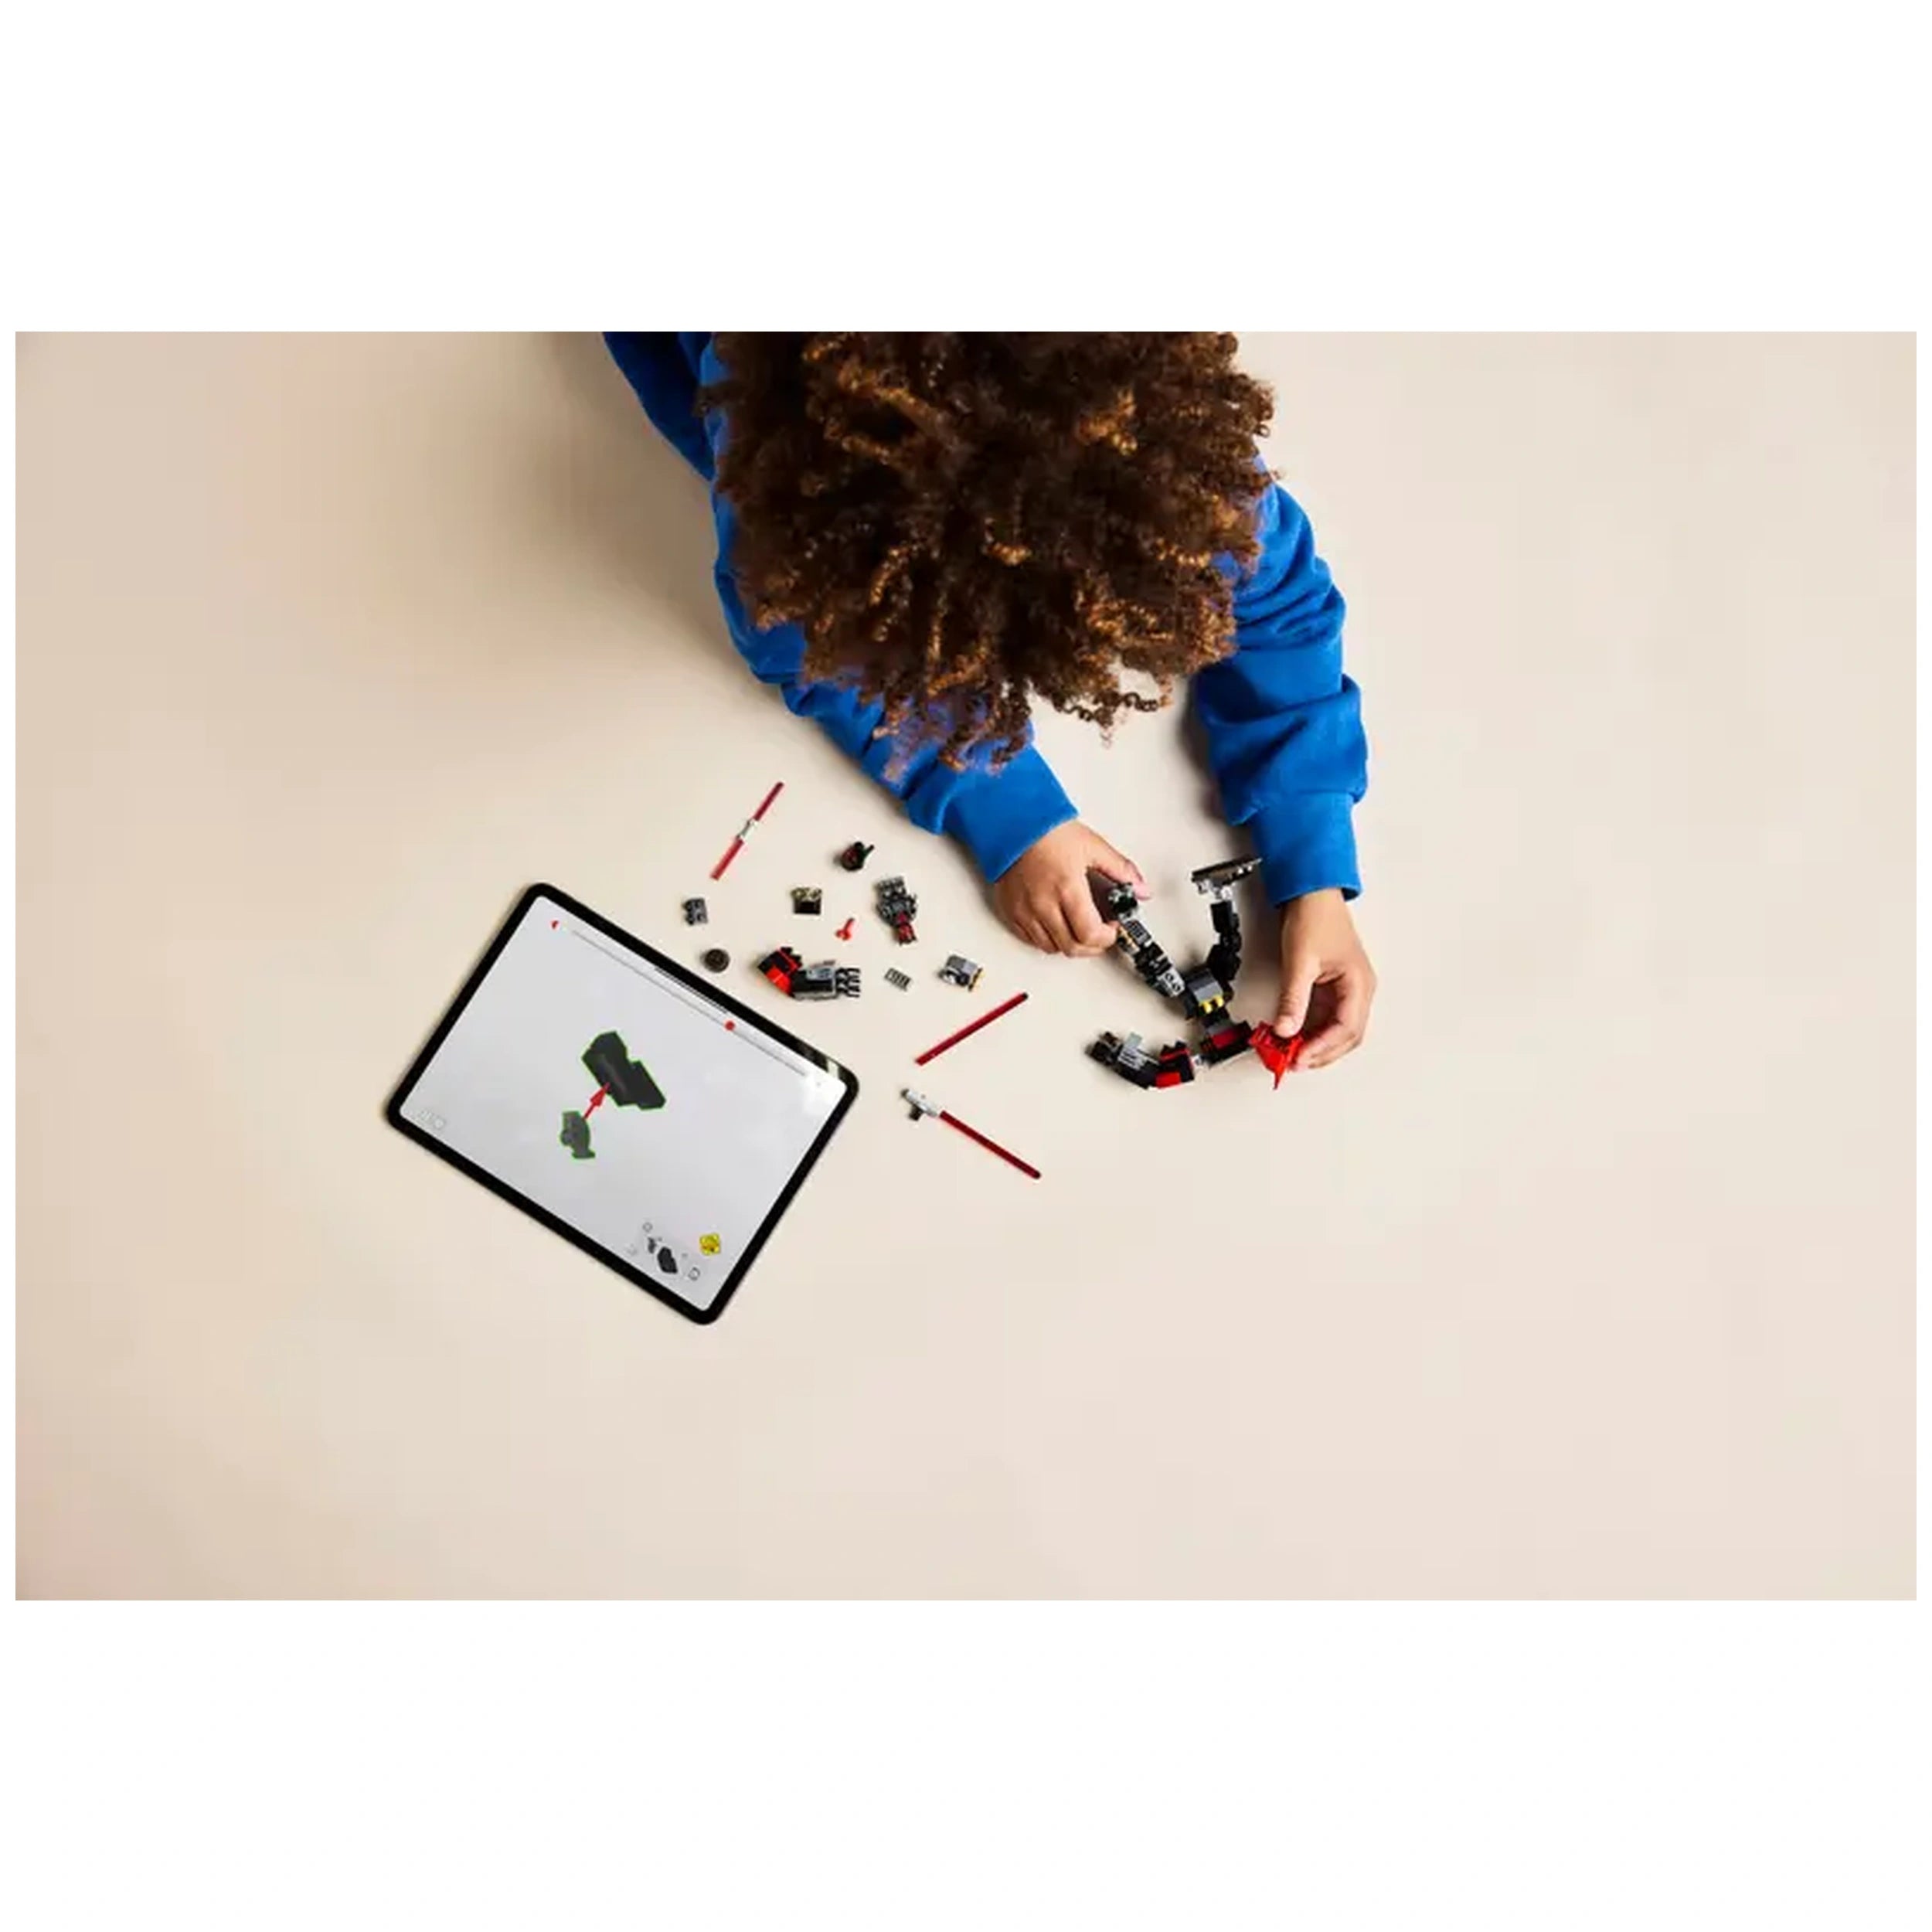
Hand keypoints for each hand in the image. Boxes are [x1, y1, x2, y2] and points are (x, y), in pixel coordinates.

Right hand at [993, 821, 1146, 956]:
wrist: (1014, 822)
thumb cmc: (1048, 831)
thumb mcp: (1093, 846)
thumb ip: (1121, 870)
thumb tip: (1140, 888)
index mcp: (1067, 888)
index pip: (1090, 934)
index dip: (1107, 937)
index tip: (1113, 927)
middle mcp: (1043, 904)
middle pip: (1072, 947)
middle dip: (1093, 945)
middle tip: (1101, 932)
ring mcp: (1025, 910)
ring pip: (1051, 947)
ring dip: (1070, 943)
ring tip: (1079, 927)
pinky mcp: (1011, 911)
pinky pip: (1030, 940)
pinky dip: (1047, 938)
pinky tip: (1057, 924)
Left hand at [1274, 889, 1375, 1070]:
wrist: (1311, 892)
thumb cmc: (1315, 916)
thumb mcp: (1300, 961)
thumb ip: (1292, 999)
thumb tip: (1285, 1029)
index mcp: (1359, 984)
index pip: (1345, 1029)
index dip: (1321, 1048)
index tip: (1298, 1058)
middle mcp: (1358, 989)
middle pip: (1344, 1036)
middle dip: (1319, 1052)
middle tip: (1292, 1062)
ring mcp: (1346, 989)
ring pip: (1335, 1029)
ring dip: (1314, 1043)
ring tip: (1288, 1052)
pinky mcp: (1331, 986)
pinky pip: (1324, 1017)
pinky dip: (1309, 1029)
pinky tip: (1291, 1035)